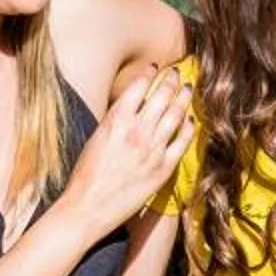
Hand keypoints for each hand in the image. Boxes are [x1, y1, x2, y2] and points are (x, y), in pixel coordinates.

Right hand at [64, 66, 192, 237]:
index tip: (155, 68)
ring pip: (176, 114)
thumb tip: (130, 106)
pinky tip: (190, 120)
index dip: (150, 73)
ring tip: (187, 89)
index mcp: (116, 120)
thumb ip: (115, 120)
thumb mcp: (96, 137)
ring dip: (183, 97)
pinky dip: (188, 127)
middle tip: (176, 74)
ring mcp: (152, 149)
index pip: (139, 86)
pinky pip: (182, 141)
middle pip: (162, 96)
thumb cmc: (85, 174)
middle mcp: (137, 131)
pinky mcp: (163, 169)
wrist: (88, 207)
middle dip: (171, 80)